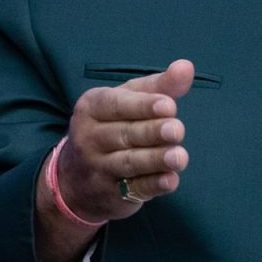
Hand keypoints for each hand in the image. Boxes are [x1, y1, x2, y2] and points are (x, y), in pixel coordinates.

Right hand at [54, 59, 193, 223]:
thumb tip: (186, 67)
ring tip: (180, 157)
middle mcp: (89, 137)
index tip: (169, 106)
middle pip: (125, 134)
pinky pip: (133, 189)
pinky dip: (153, 185)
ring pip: (129, 162)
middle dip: (152, 132)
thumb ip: (158, 86)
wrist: (74, 180)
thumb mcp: (127, 101)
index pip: (116, 105)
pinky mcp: (110, 195)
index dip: (143, 106)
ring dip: (156, 160)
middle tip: (177, 130)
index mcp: (91, 107)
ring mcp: (97, 168)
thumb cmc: (110, 126)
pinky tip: (171, 180)